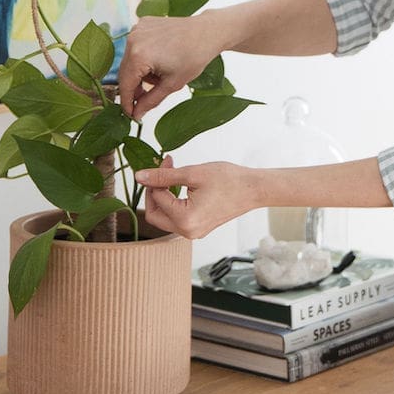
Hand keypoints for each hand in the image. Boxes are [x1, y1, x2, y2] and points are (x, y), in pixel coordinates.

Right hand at [117, 13, 224, 118]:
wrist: (207, 33)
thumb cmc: (195, 56)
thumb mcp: (172, 84)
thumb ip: (150, 101)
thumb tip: (137, 113)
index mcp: (139, 56)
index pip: (125, 85)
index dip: (127, 102)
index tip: (131, 114)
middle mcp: (134, 40)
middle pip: (125, 72)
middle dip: (134, 88)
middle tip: (144, 100)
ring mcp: (137, 30)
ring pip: (130, 60)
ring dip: (140, 73)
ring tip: (159, 76)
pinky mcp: (143, 24)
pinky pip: (136, 47)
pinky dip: (143, 58)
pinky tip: (159, 61)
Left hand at [136, 156, 256, 239]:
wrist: (254, 189)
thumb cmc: (229, 180)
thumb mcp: (193, 173)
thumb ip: (164, 176)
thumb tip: (139, 176)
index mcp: (185, 219)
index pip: (157, 198)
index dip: (156, 178)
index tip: (166, 160)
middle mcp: (187, 232)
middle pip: (155, 214)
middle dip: (155, 191)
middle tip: (164, 171)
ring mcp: (194, 233)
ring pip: (165, 217)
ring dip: (165, 196)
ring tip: (175, 176)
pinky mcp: (199, 229)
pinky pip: (177, 219)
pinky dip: (175, 203)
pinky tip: (183, 187)